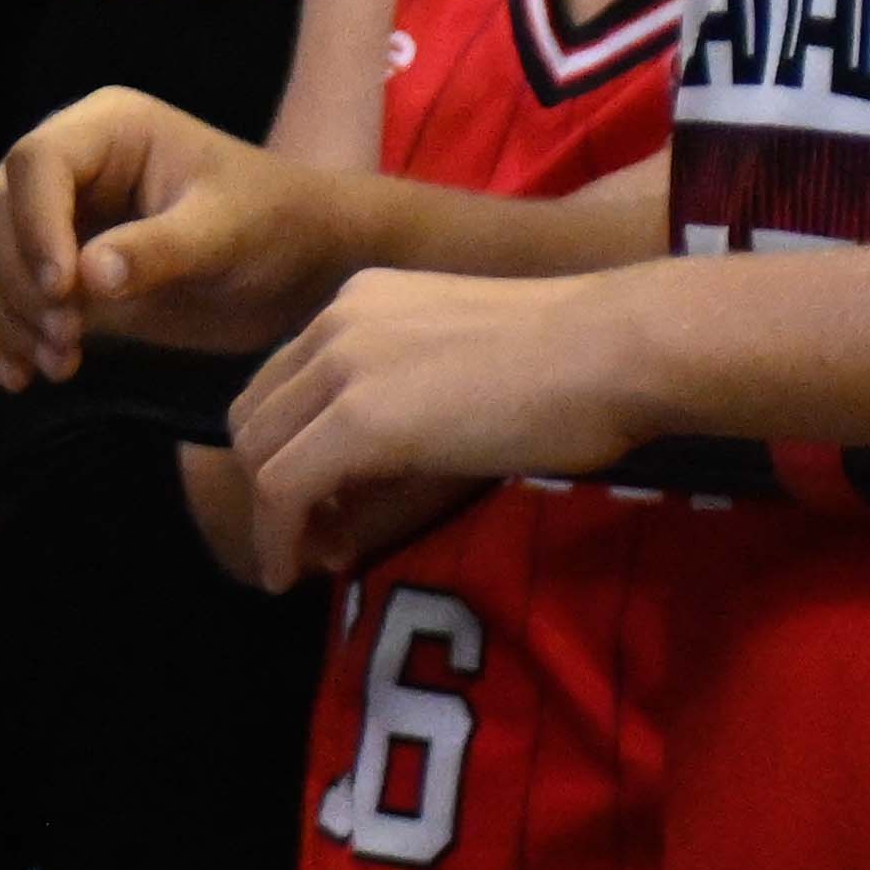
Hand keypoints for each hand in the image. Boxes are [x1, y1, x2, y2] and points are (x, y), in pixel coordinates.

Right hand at [0, 90, 343, 384]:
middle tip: (67, 339)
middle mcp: (69, 168)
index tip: (62, 290)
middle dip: (17, 280)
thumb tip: (88, 278)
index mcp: (108, 130)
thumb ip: (160, 250)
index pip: (35, 163)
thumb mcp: (228, 234)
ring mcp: (54, 221)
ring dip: (5, 315)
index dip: (34, 225)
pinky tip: (19, 377)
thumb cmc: (274, 228)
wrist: (297, 269)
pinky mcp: (52, 274)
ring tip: (60, 364)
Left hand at [223, 264, 660, 582]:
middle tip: (311, 536)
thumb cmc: (576, 361)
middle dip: (269, 483)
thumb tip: (370, 471)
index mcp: (364, 300)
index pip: (284, 379)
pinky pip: (282, 488)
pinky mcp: (359, 420)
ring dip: (272, 518)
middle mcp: (337, 321)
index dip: (285, 447)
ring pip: (258, 453)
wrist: (613, 349)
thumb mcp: (462, 365)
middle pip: (256, 415)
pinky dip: (279, 537)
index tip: (320, 503)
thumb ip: (407, 398)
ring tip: (309, 559)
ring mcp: (343, 366)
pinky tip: (296, 569)